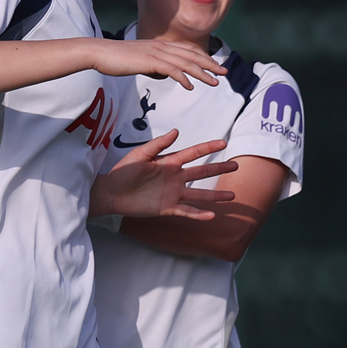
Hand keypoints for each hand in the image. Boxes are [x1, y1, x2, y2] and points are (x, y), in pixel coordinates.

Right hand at [88, 39, 226, 88]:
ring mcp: (156, 53)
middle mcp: (162, 47)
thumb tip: (165, 73)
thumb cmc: (117, 59)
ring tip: (214, 82)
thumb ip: (155, 66)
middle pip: (192, 55)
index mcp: (161, 46)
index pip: (188, 50)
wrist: (100, 52)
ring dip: (202, 73)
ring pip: (186, 62)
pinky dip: (183, 78)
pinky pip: (171, 70)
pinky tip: (190, 86)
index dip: (204, 57)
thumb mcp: (141, 61)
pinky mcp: (149, 61)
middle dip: (210, 64)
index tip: (215, 66)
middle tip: (224, 72)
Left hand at [92, 131, 237, 218]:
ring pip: (199, 194)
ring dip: (215, 196)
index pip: (193, 153)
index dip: (208, 148)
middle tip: (235, 166)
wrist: (111, 193)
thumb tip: (176, 131)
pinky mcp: (167, 208)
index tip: (223, 143)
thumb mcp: (140, 155)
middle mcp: (175, 178)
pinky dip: (199, 214)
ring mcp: (173, 194)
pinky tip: (211, 215)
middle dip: (218, 168)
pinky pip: (186, 211)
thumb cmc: (123, 172)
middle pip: (202, 172)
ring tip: (232, 197)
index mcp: (169, 163)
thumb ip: (158, 145)